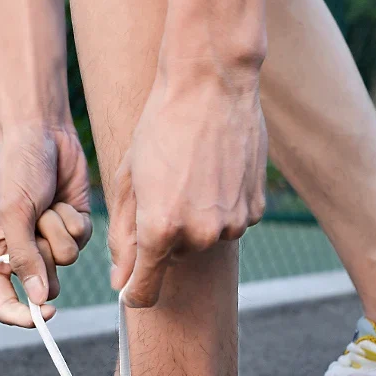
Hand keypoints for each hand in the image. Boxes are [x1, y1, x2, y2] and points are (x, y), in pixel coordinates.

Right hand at [0, 124, 92, 326]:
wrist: (43, 135)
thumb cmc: (17, 170)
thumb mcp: (15, 213)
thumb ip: (25, 258)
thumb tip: (39, 299)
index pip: (5, 304)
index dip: (24, 316)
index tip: (45, 312)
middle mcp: (24, 255)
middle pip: (45, 287)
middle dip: (46, 257)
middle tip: (37, 225)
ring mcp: (51, 243)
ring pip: (67, 262)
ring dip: (59, 231)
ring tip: (46, 205)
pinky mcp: (74, 230)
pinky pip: (82, 241)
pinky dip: (74, 220)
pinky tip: (62, 199)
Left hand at [109, 71, 266, 306]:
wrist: (212, 83)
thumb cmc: (160, 126)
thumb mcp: (129, 180)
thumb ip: (122, 238)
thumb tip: (120, 283)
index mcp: (160, 229)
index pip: (146, 290)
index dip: (135, 292)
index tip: (131, 288)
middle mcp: (199, 234)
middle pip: (175, 259)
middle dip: (164, 235)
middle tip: (164, 189)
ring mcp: (232, 223)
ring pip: (204, 240)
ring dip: (195, 220)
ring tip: (191, 175)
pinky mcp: (254, 210)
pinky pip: (230, 223)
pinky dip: (221, 207)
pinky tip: (216, 173)